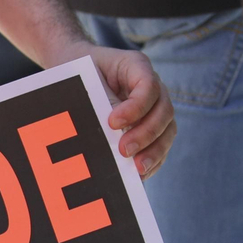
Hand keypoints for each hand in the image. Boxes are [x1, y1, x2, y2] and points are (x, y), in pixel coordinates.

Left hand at [43, 42, 175, 178]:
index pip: (148, 85)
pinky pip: (160, 145)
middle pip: (164, 110)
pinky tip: (139, 175)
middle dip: (146, 134)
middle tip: (124, 150)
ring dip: (154, 151)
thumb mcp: (83, 80)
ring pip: (167, 130)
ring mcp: (154, 107)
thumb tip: (108, 134)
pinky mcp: (150, 127)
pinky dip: (152, 160)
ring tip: (137, 169)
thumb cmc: (78, 72)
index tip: (113, 123)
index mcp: (136, 66)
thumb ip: (98, 101)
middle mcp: (152, 86)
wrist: (74, 67)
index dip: (136, 107)